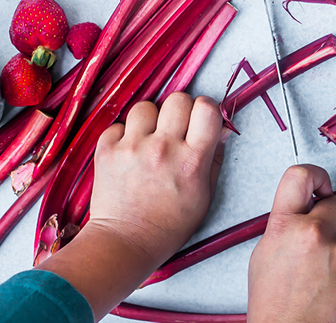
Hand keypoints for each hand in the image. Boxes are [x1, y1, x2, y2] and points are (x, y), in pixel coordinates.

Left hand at [38, 93, 226, 318]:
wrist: (125, 243)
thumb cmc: (170, 223)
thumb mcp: (205, 194)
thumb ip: (215, 158)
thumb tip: (221, 127)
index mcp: (193, 160)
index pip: (207, 109)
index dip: (205, 109)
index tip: (201, 119)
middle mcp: (163, 149)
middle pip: (178, 99)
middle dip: (179, 110)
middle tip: (174, 128)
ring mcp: (133, 148)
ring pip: (145, 107)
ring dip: (149, 120)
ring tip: (148, 139)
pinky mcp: (106, 152)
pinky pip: (117, 125)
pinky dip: (123, 134)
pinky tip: (128, 152)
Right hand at [248, 165, 335, 322]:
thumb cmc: (274, 304)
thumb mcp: (264, 255)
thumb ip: (286, 226)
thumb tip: (305, 211)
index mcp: (284, 226)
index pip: (299, 176)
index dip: (315, 176)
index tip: (321, 185)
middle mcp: (313, 234)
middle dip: (333, 218)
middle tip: (319, 242)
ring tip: (318, 279)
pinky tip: (329, 290)